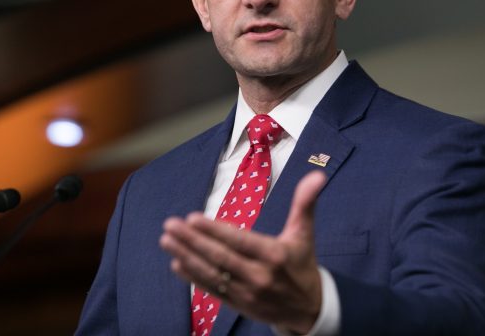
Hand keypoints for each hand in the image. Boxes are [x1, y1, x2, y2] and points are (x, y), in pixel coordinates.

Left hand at [159, 170, 326, 333]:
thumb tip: (318, 175)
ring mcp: (246, 292)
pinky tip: (176, 263)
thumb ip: (306, 202)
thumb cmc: (302, 264)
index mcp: (274, 255)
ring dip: (186, 256)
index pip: (239, 241)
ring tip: (166, 240)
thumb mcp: (305, 233)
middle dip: (192, 240)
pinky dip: (192, 277)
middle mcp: (259, 276)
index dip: (215, 231)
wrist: (309, 309)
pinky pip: (211, 289)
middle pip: (220, 257)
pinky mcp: (238, 304)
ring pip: (211, 273)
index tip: (193, 218)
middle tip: (170, 224)